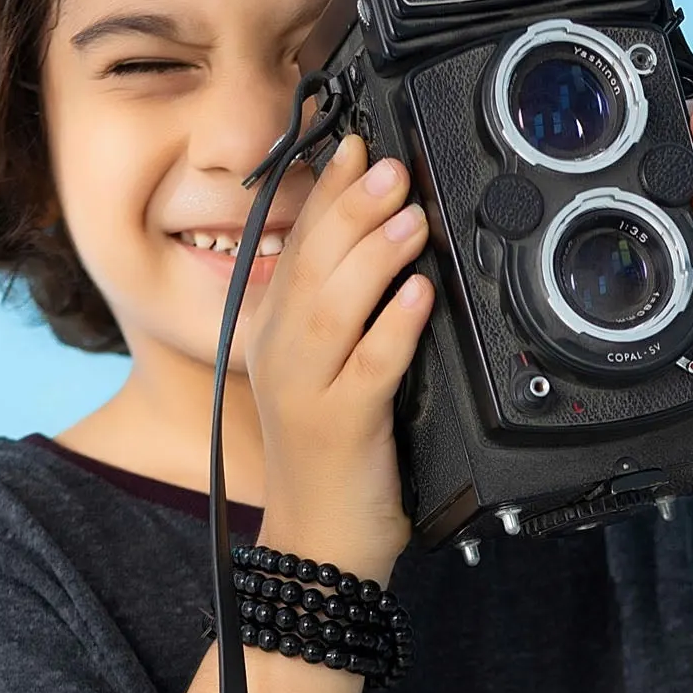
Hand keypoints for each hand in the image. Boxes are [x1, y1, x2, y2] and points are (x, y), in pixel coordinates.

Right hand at [244, 132, 433, 569]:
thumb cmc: (330, 462)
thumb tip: (387, 250)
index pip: (296, 249)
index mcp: (274, 338)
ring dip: (372, 255)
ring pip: (335, 308)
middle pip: (312, 267)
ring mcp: (308, 392)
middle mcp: (281, 357)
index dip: (324, 194)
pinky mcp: (342, 428)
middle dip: (351, 209)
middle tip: (391, 166)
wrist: (318, 545)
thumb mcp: (323, 377)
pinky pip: (372, 367)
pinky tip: (418, 295)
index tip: (354, 147)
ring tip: (409, 216)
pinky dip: (394, 327)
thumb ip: (343, 317)